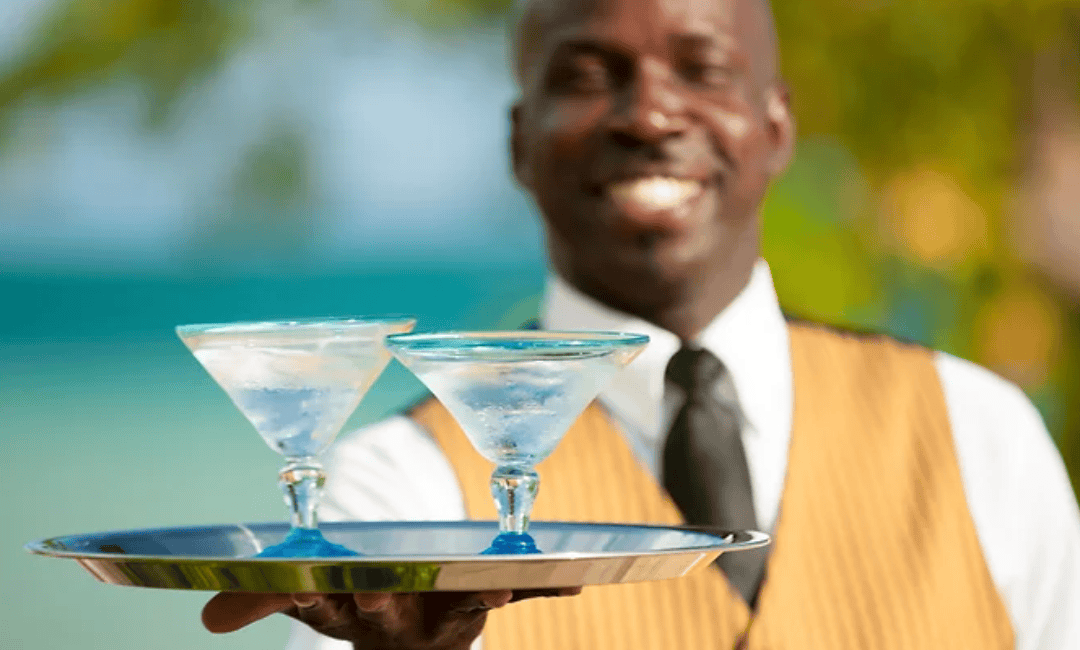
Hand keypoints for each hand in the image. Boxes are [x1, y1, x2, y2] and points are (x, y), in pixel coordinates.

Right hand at [202, 587, 581, 649]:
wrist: (408, 635)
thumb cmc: (354, 606)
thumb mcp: (308, 597)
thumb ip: (261, 599)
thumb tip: (207, 618)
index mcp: (347, 611)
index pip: (322, 603)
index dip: (312, 596)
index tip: (309, 585)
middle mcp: (396, 620)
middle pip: (385, 610)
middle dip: (380, 600)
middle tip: (377, 588)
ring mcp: (442, 614)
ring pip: (457, 605)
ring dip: (476, 596)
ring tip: (497, 585)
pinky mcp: (482, 600)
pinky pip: (520, 592)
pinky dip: (547, 586)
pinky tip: (577, 580)